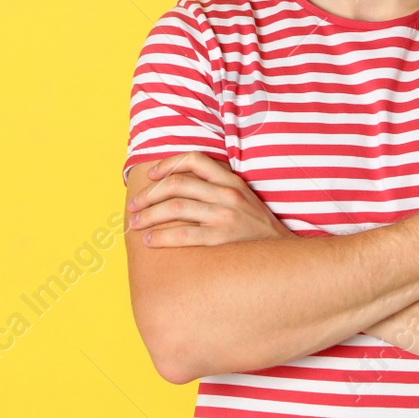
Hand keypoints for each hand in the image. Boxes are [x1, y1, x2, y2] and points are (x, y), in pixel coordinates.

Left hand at [127, 151, 292, 246]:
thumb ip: (218, 187)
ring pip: (176, 207)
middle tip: (133, 206)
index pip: (194, 159)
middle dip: (149, 194)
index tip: (151, 176)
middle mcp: (227, 195)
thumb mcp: (244, 198)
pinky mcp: (222, 240)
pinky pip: (184, 234)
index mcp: (231, 181)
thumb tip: (180, 185)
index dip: (167, 164)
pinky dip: (162, 236)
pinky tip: (150, 241)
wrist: (285, 257)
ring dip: (149, 215)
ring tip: (136, 224)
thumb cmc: (257, 229)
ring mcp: (225, 217)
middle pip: (178, 184)